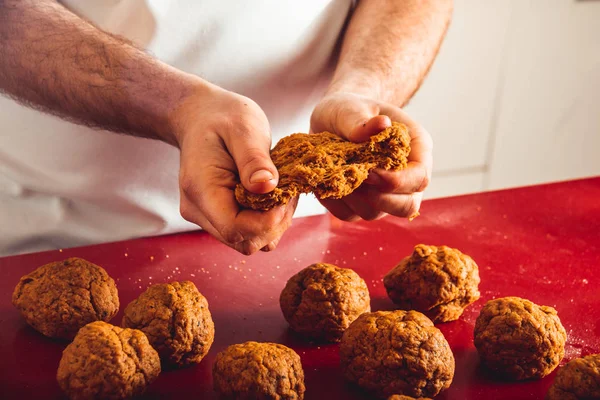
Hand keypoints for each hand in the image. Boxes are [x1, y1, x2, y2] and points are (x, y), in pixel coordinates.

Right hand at [173, 83, 296, 254]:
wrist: (201, 117)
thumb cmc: (222, 117)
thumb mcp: (243, 127)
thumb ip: (254, 158)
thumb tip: (267, 186)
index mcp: (201, 189)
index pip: (235, 228)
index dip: (268, 221)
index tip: (286, 194)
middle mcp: (199, 210)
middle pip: (244, 241)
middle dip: (274, 222)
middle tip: (288, 190)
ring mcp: (207, 217)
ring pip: (249, 241)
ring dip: (274, 223)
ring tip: (281, 189)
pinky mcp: (219, 217)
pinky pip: (249, 232)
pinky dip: (267, 220)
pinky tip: (273, 195)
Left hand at [310, 92, 432, 220]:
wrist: (330, 119)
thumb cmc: (348, 108)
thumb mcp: (350, 107)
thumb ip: (362, 120)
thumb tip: (382, 124)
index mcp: (416, 148)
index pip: (420, 177)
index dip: (398, 182)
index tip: (370, 172)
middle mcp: (405, 175)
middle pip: (407, 206)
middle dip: (380, 199)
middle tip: (355, 180)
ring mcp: (384, 193)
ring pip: (376, 213)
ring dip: (352, 199)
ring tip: (335, 173)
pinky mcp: (360, 202)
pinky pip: (349, 214)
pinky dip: (334, 202)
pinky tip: (324, 181)